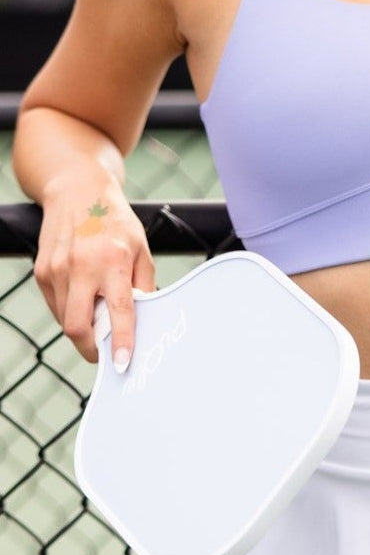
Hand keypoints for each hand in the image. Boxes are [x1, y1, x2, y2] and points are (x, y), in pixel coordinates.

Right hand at [34, 185, 155, 368]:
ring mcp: (56, 270)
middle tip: (105, 351)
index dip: (120, 341)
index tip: (121, 364)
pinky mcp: (42, 272)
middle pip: (78, 327)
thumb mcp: (141, 248)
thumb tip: (142, 321)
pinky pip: (56, 307)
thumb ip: (143, 285)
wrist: (77, 190)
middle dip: (91, 348)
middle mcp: (81, 266)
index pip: (118, 310)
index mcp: (113, 259)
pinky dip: (70, 312)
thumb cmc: (115, 221)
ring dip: (82, 329)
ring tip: (97, 317)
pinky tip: (83, 299)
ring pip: (65, 321)